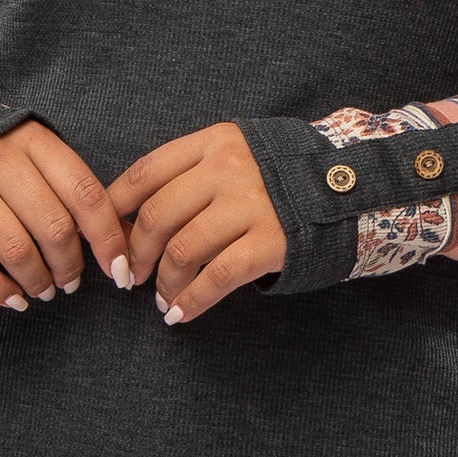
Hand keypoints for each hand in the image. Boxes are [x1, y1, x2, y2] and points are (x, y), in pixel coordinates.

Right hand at [0, 119, 131, 310]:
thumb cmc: (4, 157)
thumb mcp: (42, 158)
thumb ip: (79, 193)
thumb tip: (128, 238)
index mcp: (36, 143)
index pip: (85, 194)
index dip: (108, 238)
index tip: (120, 270)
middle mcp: (2, 162)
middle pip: (53, 227)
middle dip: (70, 265)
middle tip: (71, 281)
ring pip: (15, 249)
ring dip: (38, 280)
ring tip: (45, 290)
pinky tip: (15, 298)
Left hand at [104, 122, 286, 324]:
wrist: (348, 185)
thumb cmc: (279, 176)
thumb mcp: (236, 154)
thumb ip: (192, 174)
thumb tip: (128, 219)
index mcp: (214, 142)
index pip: (145, 173)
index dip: (116, 209)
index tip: (109, 236)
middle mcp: (229, 169)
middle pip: (157, 215)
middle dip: (136, 253)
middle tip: (132, 275)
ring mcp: (252, 205)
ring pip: (182, 249)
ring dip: (163, 282)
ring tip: (162, 298)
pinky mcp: (272, 242)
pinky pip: (217, 278)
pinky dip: (192, 301)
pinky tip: (181, 314)